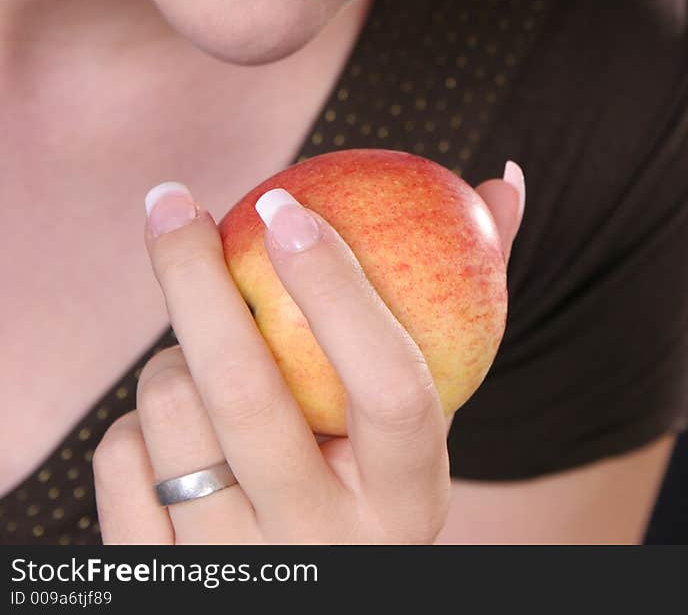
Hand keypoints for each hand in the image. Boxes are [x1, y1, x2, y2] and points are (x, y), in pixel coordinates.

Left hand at [92, 163, 525, 544]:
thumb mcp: (425, 408)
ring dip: (171, 355)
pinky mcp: (155, 583)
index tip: (286, 203)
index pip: (390, 388)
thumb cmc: (372, 465)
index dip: (339, 288)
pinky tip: (172, 427)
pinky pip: (119, 458)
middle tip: (173, 201)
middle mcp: (326, 553)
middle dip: (193, 275)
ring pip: (170, 414)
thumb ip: (468, 295)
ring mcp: (236, 578)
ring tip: (205, 362)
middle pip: (244, 392)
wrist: (307, 589)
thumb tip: (502, 180)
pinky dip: (136, 419)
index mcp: (410, 504)